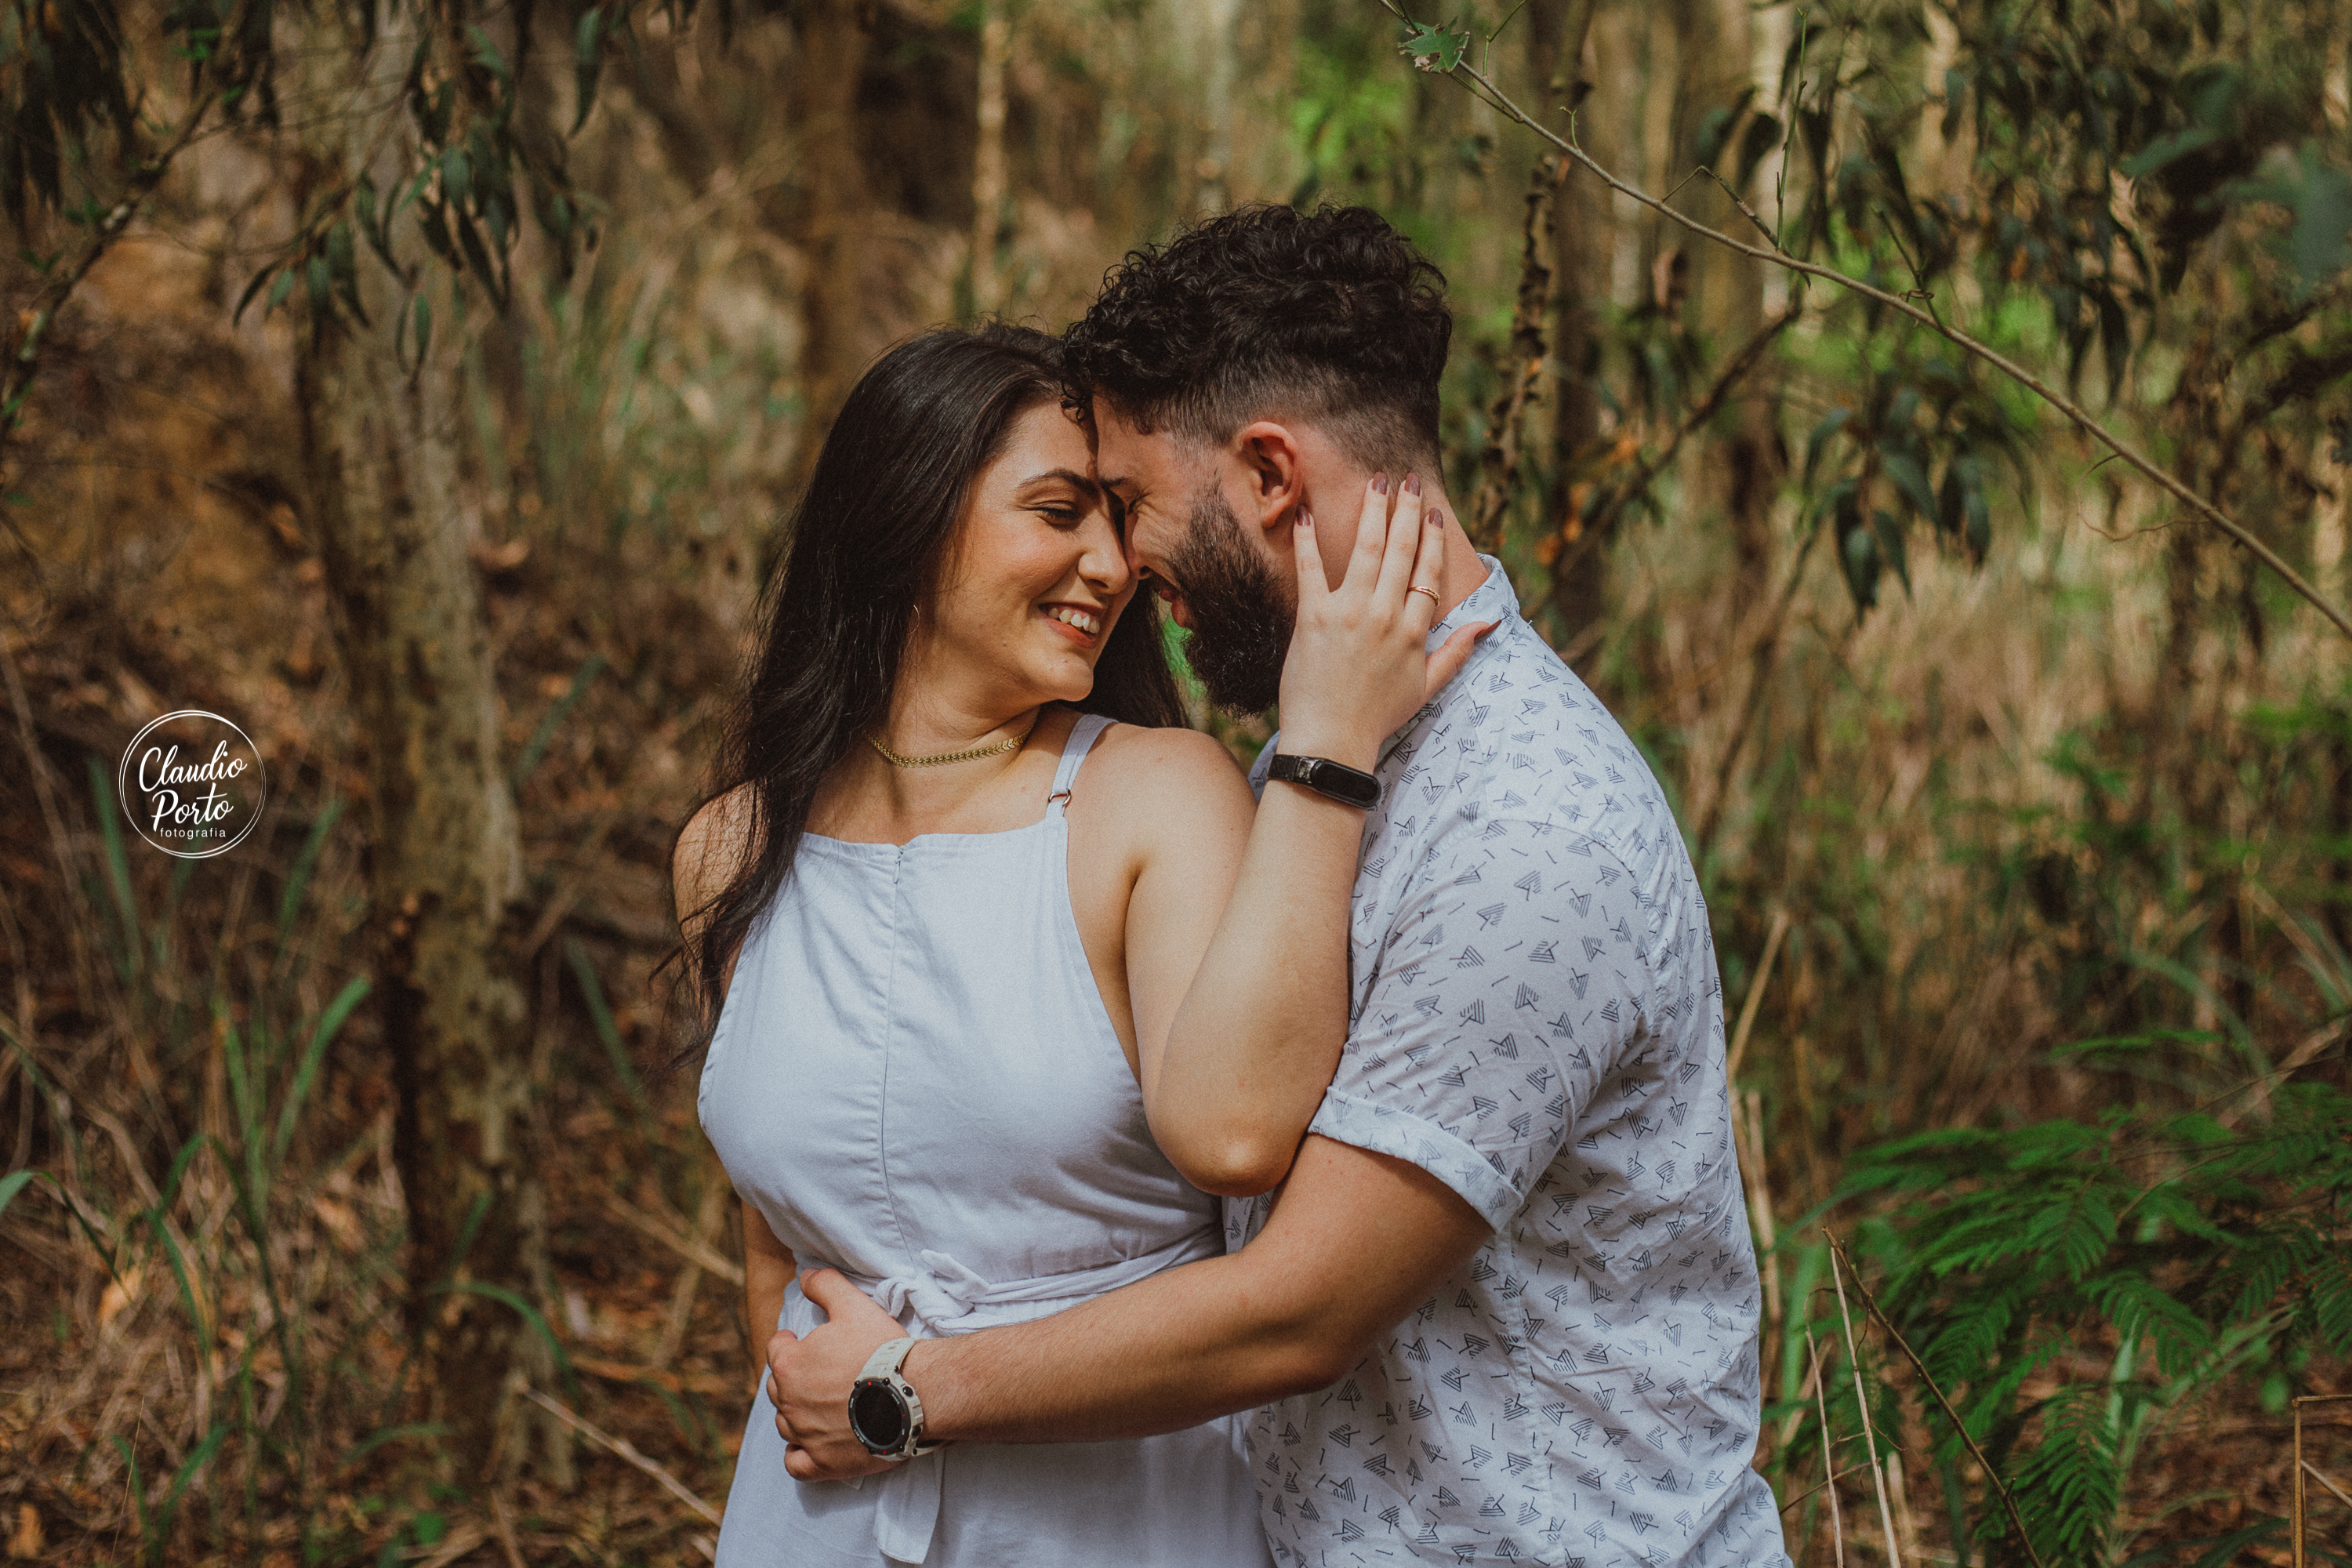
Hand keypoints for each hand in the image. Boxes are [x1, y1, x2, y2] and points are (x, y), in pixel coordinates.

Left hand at [765, 1268, 902, 1481]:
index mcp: (790, 1365)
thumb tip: (804, 1275)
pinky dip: (799, 1454)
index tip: (804, 1343)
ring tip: (822, 1406)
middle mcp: (790, 1402)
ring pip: (786, 1425)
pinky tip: (812, 1444)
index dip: (790, 1344)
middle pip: (778, 1389)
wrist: (914, 1394)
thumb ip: (825, 1286)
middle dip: (793, 1379)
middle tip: (820, 1374)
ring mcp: (804, 1435)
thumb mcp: (853, 1306)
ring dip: (797, 1415)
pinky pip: (795, 1463)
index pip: (776, 1350)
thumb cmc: (882, 1349)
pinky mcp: (822, 1463)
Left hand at [1276, 473, 1493, 769]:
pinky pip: (1310, 569)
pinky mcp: (1312, 618)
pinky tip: (1306, 512)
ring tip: (1375, 481)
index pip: (1428, 573)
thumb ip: (1457, 651)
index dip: (1433, 539)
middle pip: (1401, 551)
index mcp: (1413, 631)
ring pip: (1366, 550)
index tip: (1433, 512)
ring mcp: (1349, 613)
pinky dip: (1308, 540)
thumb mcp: (1426, 686)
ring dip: (1372, 511)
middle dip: (1406, 510)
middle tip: (1406, 478)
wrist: (1331, 741)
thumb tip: (1489, 623)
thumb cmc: (1378, 717)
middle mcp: (1385, 615)